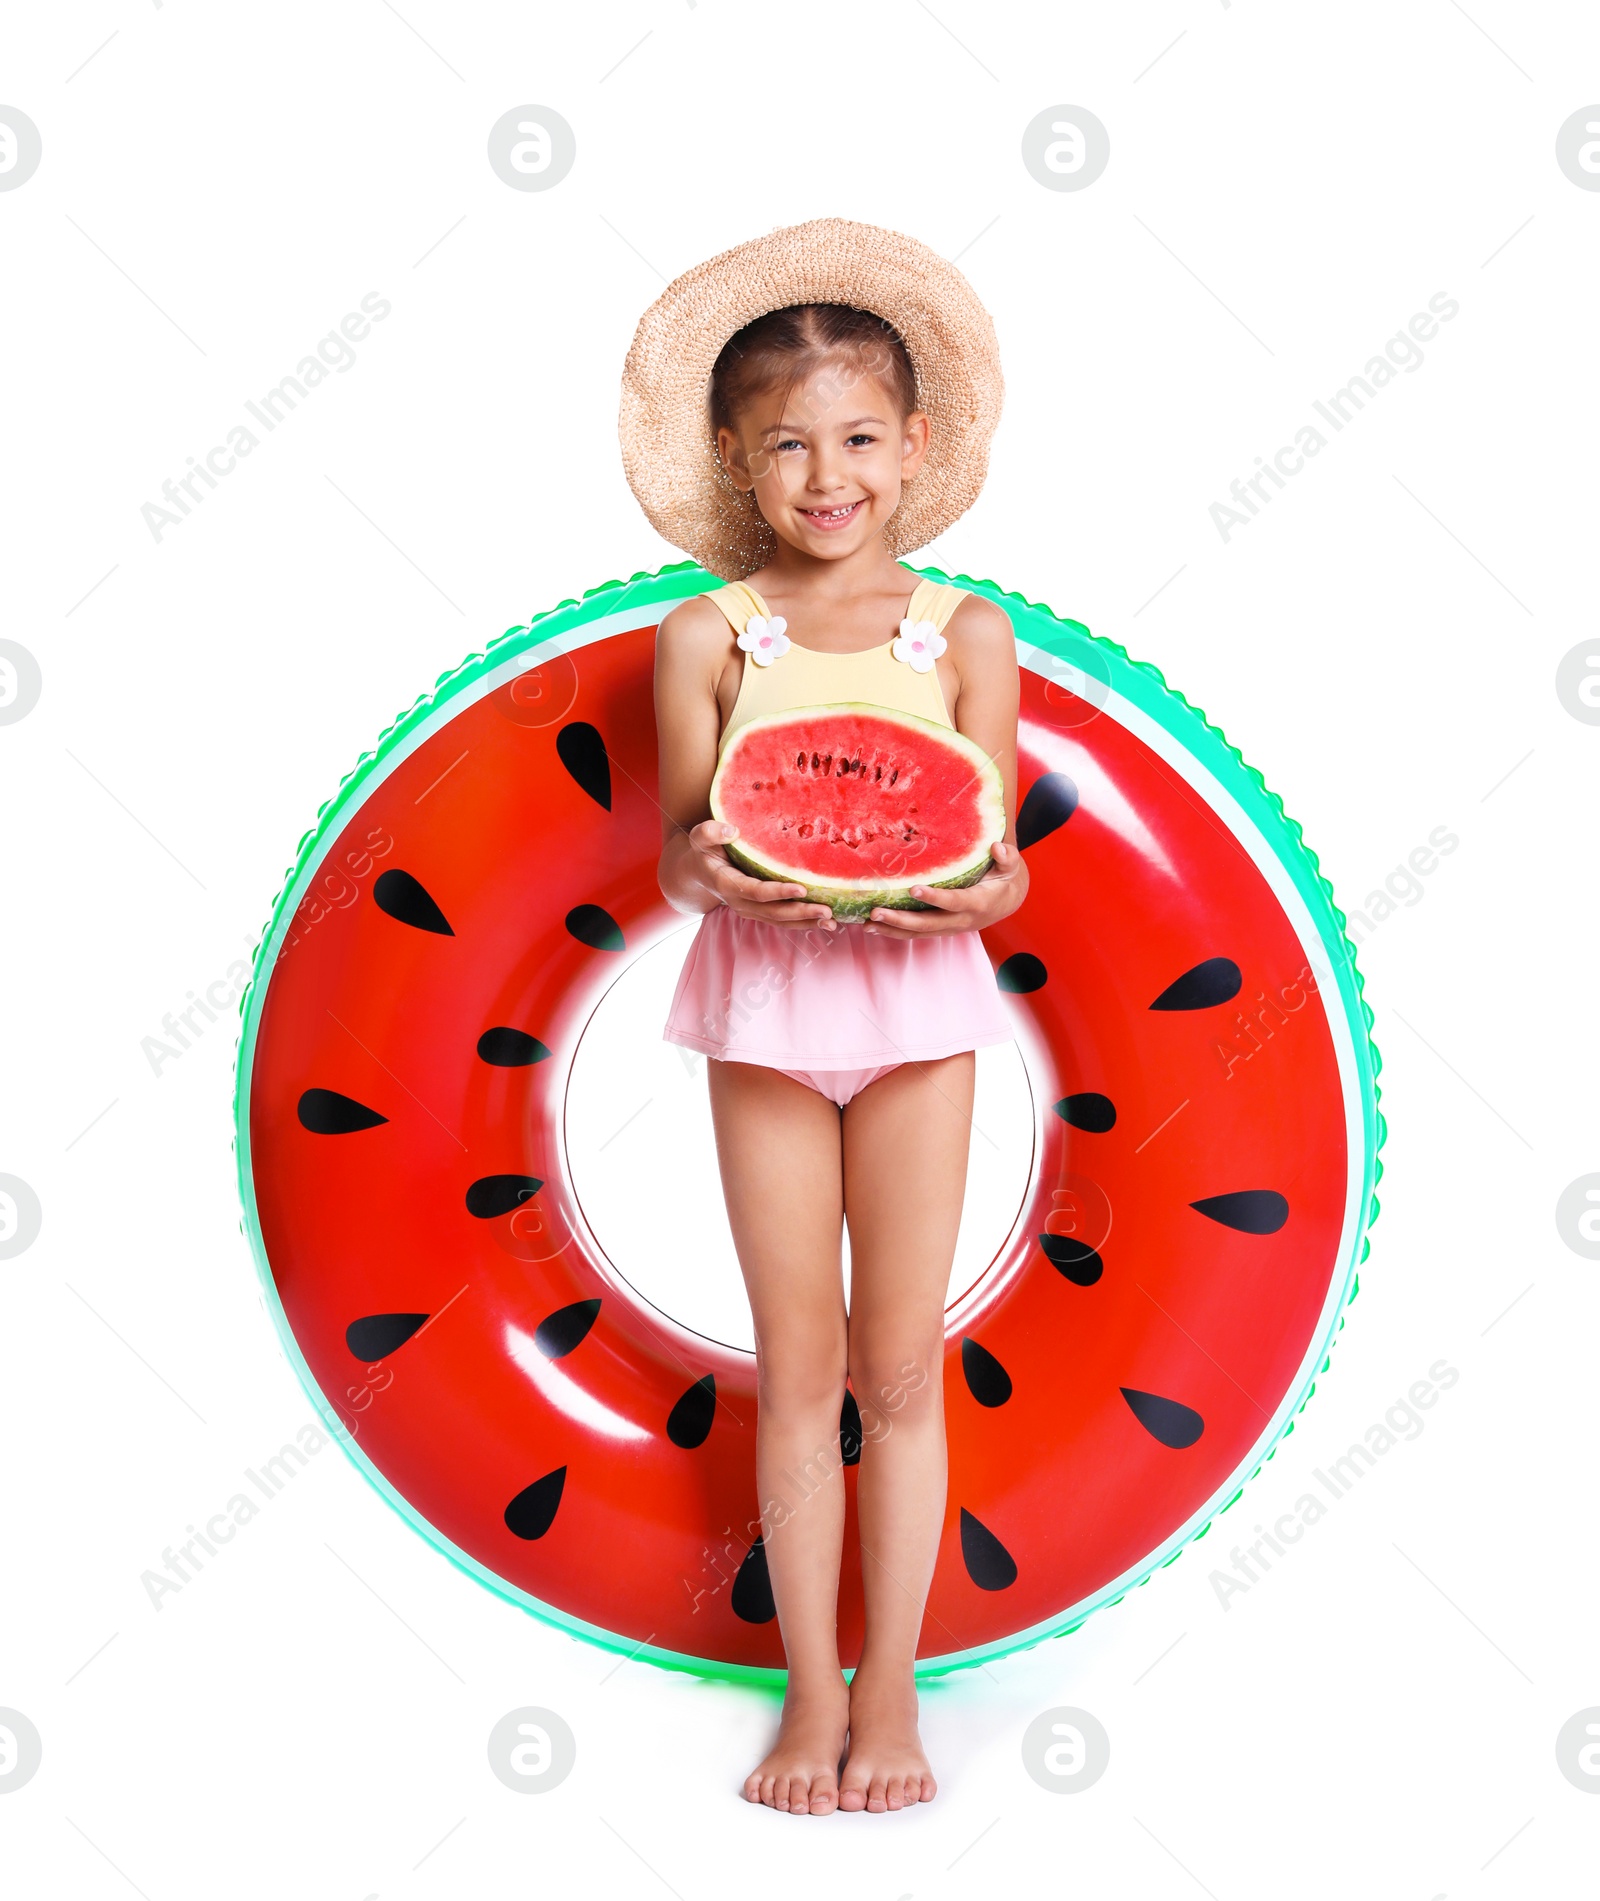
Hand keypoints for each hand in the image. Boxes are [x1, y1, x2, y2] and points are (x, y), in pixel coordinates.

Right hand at [688, 820, 837, 930]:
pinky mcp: (759, 912)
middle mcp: (739, 902)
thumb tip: (732, 830)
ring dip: (806, 922)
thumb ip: (711, 832)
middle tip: (826, 910)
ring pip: (779, 921)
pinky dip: (803, 923)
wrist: (697, 874)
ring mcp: (750, 910)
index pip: (755, 891)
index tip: (801, 888)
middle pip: (773, 912)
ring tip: (831, 921)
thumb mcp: (700, 837)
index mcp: (727, 884)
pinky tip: (824, 922)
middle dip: (800, 912)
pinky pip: (782, 921)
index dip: (777, 892)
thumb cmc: (703, 851)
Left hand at [861, 842, 1027, 937]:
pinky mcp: (941, 929)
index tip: (914, 889)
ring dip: (892, 929)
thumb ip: (1007, 857)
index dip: (935, 898)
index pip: (954, 902)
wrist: (1008, 901)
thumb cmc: (1005, 879)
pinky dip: (895, 932)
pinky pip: (917, 933)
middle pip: (928, 924)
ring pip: (919, 932)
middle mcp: (962, 920)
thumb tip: (997, 848)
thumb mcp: (1011, 866)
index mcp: (978, 903)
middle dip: (901, 920)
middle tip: (876, 911)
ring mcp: (950, 927)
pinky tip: (874, 926)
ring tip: (867, 923)